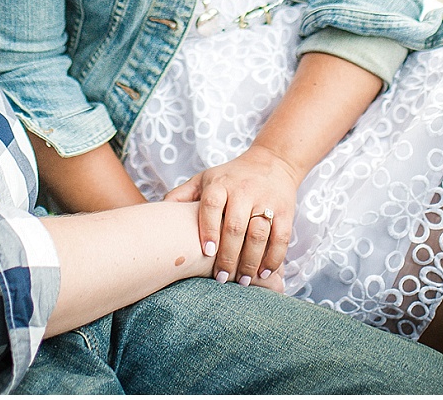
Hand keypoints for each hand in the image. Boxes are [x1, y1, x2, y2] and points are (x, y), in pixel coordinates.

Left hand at [164, 145, 298, 286]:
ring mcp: (266, 200)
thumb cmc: (231, 176)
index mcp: (221, 184)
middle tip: (222, 278)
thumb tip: (157, 213)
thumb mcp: (205, 178)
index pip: (212, 206)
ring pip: (259, 235)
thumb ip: (181, 195)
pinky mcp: (285, 211)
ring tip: (242, 281)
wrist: (273, 162)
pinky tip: (264, 273)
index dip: (209, 229)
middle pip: (236, 226)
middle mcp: (244, 190)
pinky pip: (281, 237)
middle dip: (229, 256)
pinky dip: (274, 258)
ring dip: (251, 261)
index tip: (206, 252)